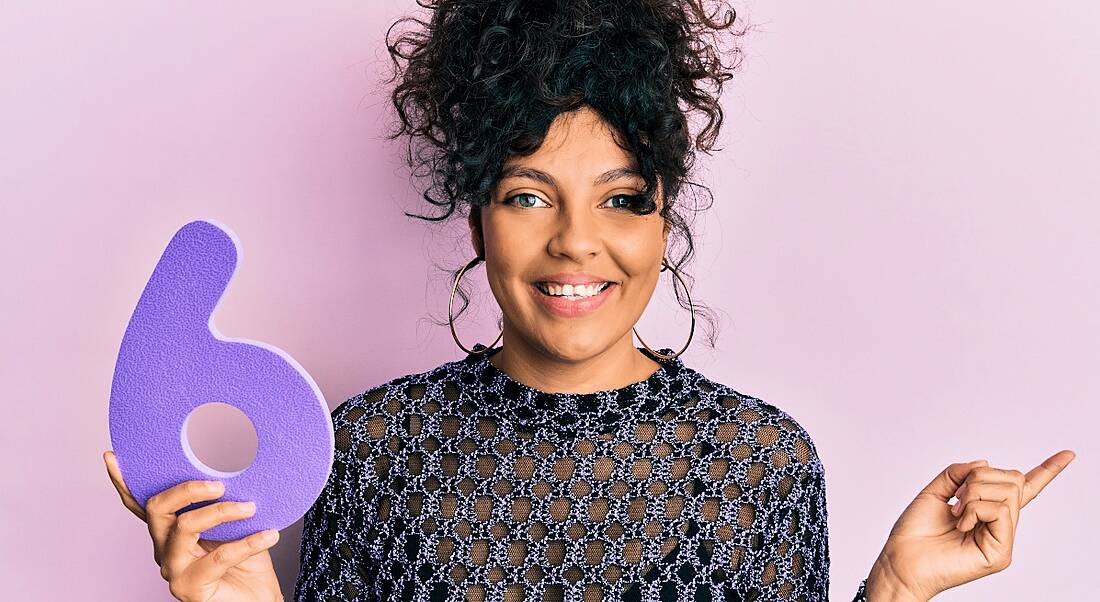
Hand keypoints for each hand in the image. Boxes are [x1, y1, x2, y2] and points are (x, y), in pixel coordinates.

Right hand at [103, 450, 283, 601]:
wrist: (258, 600)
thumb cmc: (247, 563)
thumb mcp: (236, 526)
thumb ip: (226, 505)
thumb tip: (238, 471)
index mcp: (170, 531)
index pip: (142, 506)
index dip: (124, 483)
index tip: (112, 457)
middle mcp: (165, 549)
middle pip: (157, 508)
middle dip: (187, 489)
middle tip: (220, 484)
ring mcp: (175, 569)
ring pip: (184, 527)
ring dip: (221, 512)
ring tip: (251, 507)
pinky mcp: (191, 588)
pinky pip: (219, 557)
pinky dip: (248, 543)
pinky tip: (268, 535)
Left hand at [865, 449, 1075, 600]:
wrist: (901, 559)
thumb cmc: (914, 532)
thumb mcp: (934, 491)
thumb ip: (958, 473)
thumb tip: (985, 464)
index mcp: (986, 509)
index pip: (1024, 488)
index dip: (1047, 470)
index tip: (1068, 454)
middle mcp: (999, 524)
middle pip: (1013, 480)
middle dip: (980, 478)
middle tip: (956, 497)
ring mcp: (1002, 538)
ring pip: (1007, 491)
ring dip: (973, 493)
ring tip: (956, 511)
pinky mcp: (1001, 553)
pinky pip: (999, 511)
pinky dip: (975, 509)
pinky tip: (961, 524)